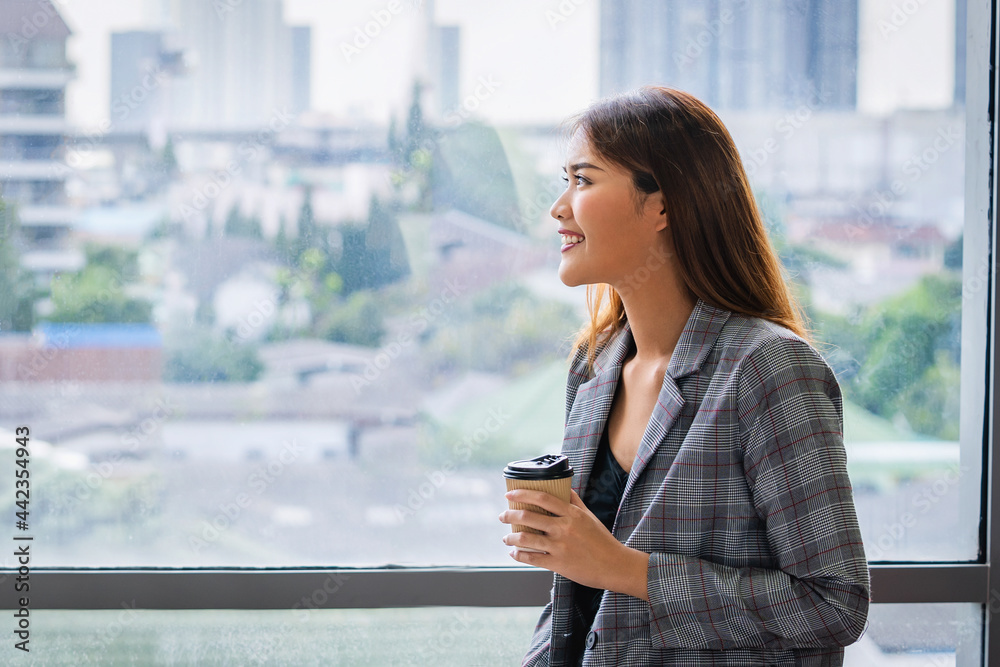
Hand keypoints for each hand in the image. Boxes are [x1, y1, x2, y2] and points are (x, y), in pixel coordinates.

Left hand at [498, 488, 649, 599]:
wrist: (614, 565)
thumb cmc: (602, 540)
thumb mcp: (589, 516)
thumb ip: (575, 501)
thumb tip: (564, 487)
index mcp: (572, 514)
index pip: (542, 498)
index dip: (523, 494)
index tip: (510, 495)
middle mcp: (564, 528)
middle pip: (529, 517)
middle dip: (510, 515)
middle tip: (502, 516)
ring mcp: (560, 546)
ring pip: (526, 539)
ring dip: (510, 537)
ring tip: (506, 538)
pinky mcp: (558, 563)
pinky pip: (532, 558)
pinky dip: (519, 555)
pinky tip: (514, 553)